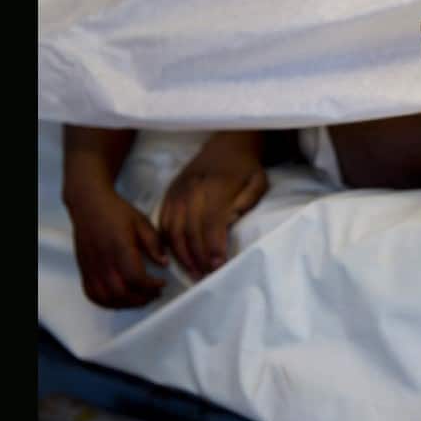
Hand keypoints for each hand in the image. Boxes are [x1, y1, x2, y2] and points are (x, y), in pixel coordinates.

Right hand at [66, 186, 167, 308]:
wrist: (89, 204)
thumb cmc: (116, 212)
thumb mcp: (142, 222)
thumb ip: (154, 244)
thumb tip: (164, 263)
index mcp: (120, 248)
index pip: (136, 278)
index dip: (151, 286)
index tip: (162, 283)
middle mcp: (103, 261)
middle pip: (122, 293)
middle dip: (142, 298)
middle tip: (155, 293)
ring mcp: (91, 267)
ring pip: (107, 298)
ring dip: (126, 304)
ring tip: (141, 298)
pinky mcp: (84, 270)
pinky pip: (92, 295)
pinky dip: (107, 303)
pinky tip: (121, 299)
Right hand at [159, 132, 267, 278]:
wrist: (226, 145)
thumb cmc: (246, 168)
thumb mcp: (258, 181)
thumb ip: (247, 201)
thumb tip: (231, 222)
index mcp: (215, 185)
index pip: (210, 221)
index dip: (213, 246)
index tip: (218, 265)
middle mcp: (191, 189)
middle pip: (189, 230)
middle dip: (197, 256)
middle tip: (206, 276)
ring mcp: (177, 192)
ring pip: (172, 229)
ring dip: (181, 255)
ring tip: (194, 272)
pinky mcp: (169, 195)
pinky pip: (163, 223)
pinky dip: (168, 243)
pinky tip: (178, 258)